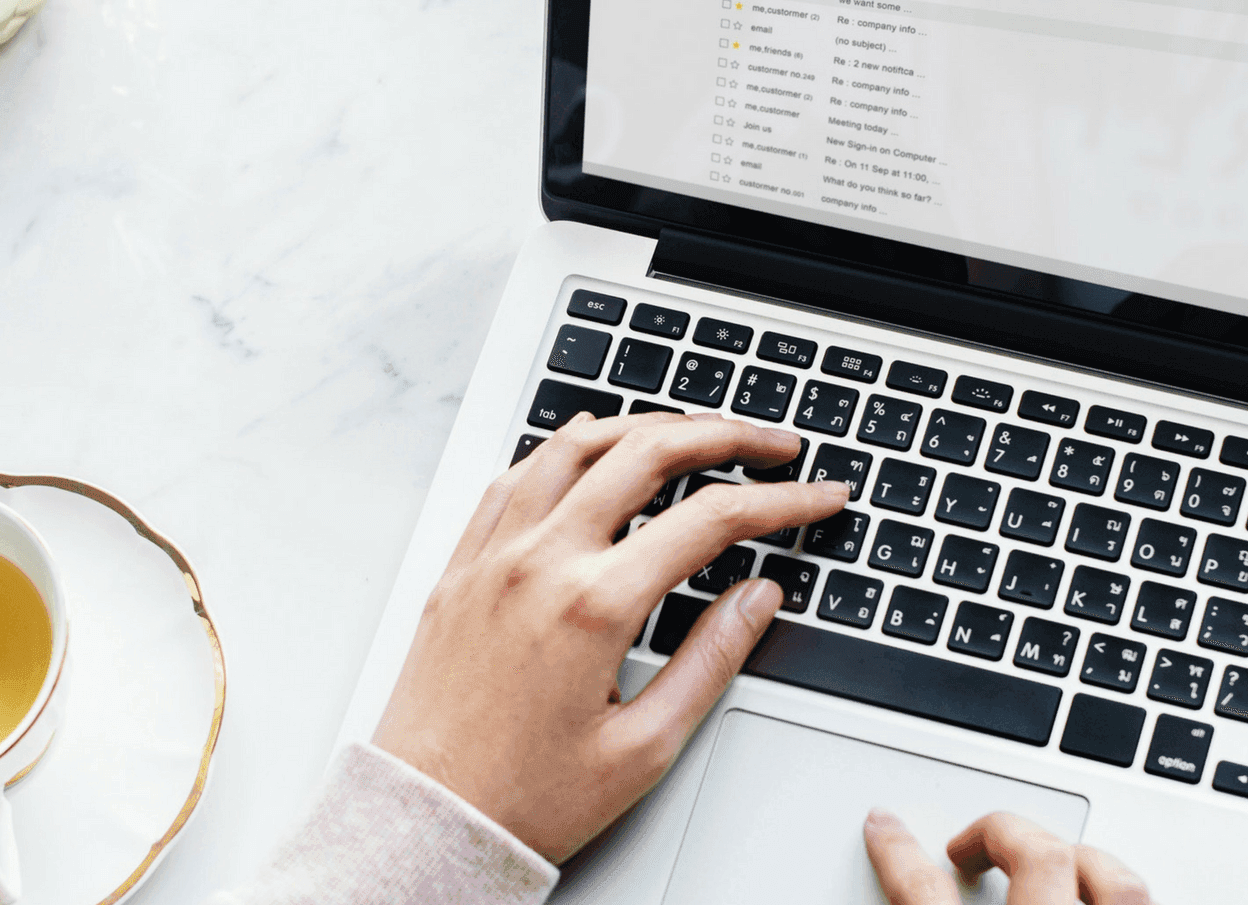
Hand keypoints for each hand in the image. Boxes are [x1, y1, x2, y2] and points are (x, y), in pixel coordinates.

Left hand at [372, 410, 849, 862]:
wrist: (428, 822)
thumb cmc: (526, 800)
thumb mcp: (644, 746)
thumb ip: (711, 660)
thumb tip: (760, 596)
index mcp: (593, 605)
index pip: (711, 520)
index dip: (782, 500)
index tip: (819, 496)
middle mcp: (540, 563)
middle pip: (647, 453)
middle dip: (725, 435)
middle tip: (771, 444)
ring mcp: (493, 557)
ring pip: (575, 446)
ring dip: (644, 426)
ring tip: (694, 432)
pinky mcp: (462, 566)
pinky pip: (514, 476)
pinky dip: (563, 448)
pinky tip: (590, 445)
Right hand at [865, 809, 1150, 904]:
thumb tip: (904, 894)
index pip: (924, 895)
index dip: (898, 855)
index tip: (885, 829)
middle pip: (1037, 859)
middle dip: (1000, 833)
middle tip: (966, 848)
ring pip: (1114, 884)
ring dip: (1081, 860)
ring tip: (1056, 861)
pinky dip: (1119, 898)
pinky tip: (1102, 900)